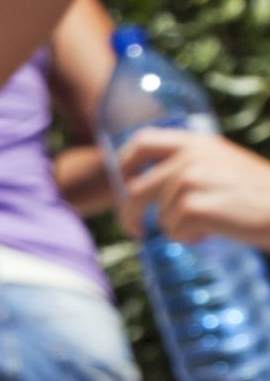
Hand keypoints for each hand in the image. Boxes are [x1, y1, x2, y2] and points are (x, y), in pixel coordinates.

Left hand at [119, 129, 269, 246]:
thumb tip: (141, 182)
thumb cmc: (258, 193)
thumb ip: (190, 163)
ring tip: (209, 226)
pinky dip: (189, 238)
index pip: (141, 142)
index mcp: (195, 142)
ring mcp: (191, 180)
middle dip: (130, 214)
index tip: (125, 185)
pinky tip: (212, 234)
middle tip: (135, 229)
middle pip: (136, 189)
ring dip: (178, 228)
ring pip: (160, 215)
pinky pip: (174, 231)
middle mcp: (189, 156)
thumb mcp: (223, 164)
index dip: (123, 165)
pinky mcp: (195, 206)